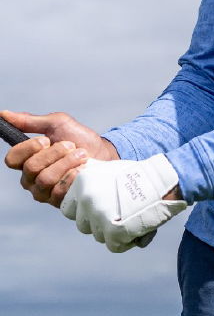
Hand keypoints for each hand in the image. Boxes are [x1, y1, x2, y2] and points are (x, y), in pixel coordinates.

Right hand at [2, 110, 119, 207]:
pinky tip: (82, 171)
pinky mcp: (58, 202)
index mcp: (26, 159)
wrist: (103, 154)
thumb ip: (30, 121)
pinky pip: (59, 190)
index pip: (12, 159)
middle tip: (70, 146)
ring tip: (80, 156)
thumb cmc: (78, 138)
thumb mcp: (56, 124)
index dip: (29, 148)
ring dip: (67, 162)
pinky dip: (73, 175)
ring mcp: (43, 192)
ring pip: (45, 179)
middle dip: (55, 152)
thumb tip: (4, 113)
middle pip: (31, 167)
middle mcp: (30, 178)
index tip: (46, 140)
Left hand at [61, 155, 186, 252]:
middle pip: (83, 225)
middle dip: (99, 223)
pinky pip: (114, 246)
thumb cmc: (141, 175)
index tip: (101, 207)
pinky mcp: (112, 231)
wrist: (163, 180)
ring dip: (114, 232)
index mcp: (82, 181)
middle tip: (121, 212)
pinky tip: (139, 227)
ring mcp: (98, 216)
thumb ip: (93, 183)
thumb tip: (82, 199)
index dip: (84, 211)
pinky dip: (126, 241)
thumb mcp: (110, 169)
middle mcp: (86, 199)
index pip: (68, 209)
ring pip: (99, 236)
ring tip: (133, 217)